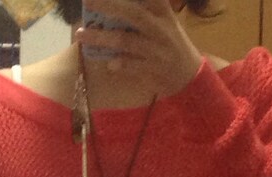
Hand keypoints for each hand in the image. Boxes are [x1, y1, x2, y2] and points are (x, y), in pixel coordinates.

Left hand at [76, 0, 203, 96]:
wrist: (190, 75)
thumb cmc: (171, 43)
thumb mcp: (164, 19)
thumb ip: (144, 9)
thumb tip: (111, 5)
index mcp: (162, 11)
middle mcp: (159, 27)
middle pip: (132, 13)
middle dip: (108, 6)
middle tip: (87, 1)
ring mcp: (155, 49)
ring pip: (125, 41)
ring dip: (101, 38)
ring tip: (81, 35)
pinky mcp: (151, 69)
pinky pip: (129, 65)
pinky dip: (117, 63)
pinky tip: (108, 63)